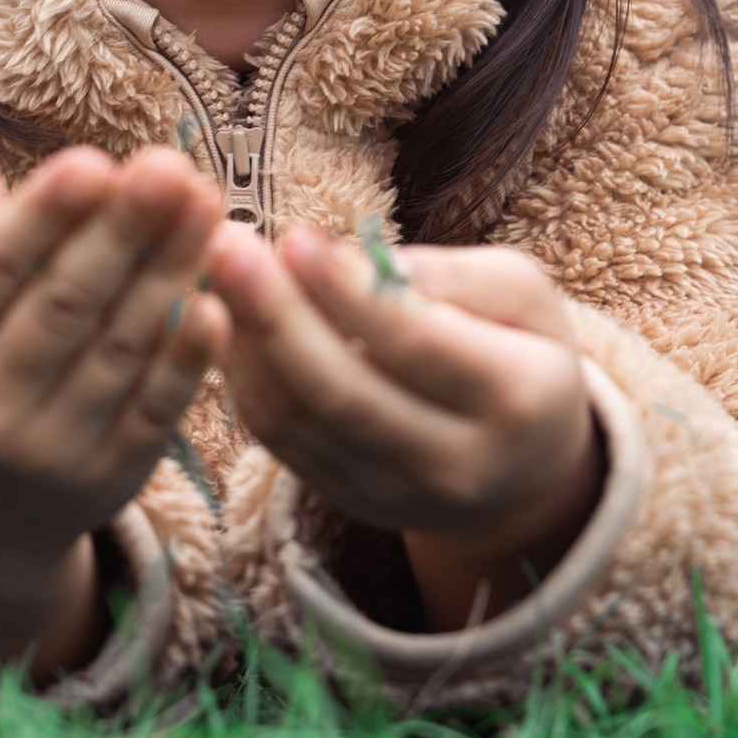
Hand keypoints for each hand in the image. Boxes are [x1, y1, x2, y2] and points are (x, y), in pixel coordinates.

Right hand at [0, 143, 227, 679]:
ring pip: (118, 348)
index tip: (95, 159)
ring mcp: (46, 455)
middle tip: (171, 166)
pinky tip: (219, 300)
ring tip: (206, 202)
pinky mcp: (109, 481)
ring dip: (169, 270)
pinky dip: (188, 356)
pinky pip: (156, 408)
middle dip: (122, 231)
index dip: (43, 217)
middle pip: (62, 306)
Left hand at [205, 223, 599, 630]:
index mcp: (518, 400)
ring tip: (212, 271)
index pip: (415, 346)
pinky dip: (244, 379)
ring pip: (300, 423)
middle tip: (224, 247)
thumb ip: (454, 275)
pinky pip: (280, 442)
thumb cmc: (520, 351)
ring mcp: (397, 495)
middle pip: (343, 395)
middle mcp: (456, 464)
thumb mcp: (523, 297)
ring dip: (245, 343)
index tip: (294, 235)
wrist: (524, 468)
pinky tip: (223, 322)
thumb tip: (364, 263)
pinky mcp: (350, 502)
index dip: (347, 293)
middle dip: (274, 317)